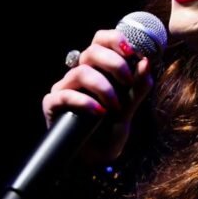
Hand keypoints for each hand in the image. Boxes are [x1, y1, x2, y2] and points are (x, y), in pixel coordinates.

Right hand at [41, 30, 154, 164]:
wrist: (95, 159)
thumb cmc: (110, 131)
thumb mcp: (130, 109)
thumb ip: (138, 87)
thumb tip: (145, 62)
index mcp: (97, 69)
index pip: (100, 40)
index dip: (114, 39)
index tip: (131, 51)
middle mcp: (79, 74)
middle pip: (91, 51)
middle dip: (114, 63)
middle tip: (127, 82)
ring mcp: (64, 88)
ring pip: (81, 72)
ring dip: (103, 88)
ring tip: (115, 107)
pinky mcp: (52, 105)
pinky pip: (65, 95)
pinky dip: (85, 102)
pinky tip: (98, 113)